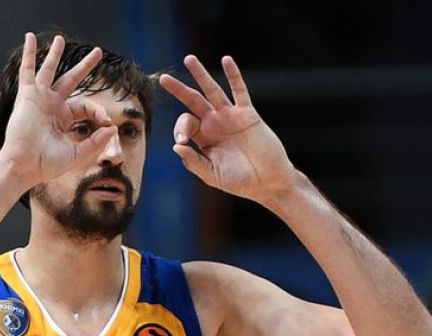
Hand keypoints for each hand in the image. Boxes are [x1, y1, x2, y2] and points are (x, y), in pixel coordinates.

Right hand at [0, 33, 117, 186]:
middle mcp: (52, 106)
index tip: (107, 123)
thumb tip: (112, 127)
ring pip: (50, 70)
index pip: (86, 106)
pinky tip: (29, 38)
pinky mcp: (28, 96)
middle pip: (71, 80)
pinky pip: (28, 70)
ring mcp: (40, 99)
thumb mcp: (78, 154)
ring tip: (61, 39)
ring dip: (55, 54)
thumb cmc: (46, 164)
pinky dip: (29, 54)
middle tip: (98, 52)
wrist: (24, 166)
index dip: (99, 111)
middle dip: (85, 67)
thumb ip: (96, 142)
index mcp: (63, 119)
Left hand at [159, 55, 295, 204]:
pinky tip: (227, 60)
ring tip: (189, 59)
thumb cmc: (240, 182)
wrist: (268, 181)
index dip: (180, 129)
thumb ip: (194, 162)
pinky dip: (234, 75)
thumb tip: (176, 147)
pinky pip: (239, 91)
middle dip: (178, 89)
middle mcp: (214, 124)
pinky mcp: (248, 114)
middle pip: (192, 101)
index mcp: (203, 139)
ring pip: (212, 91)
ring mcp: (230, 117)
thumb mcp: (213, 176)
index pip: (186, 124)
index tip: (182, 142)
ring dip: (201, 75)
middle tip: (163, 79)